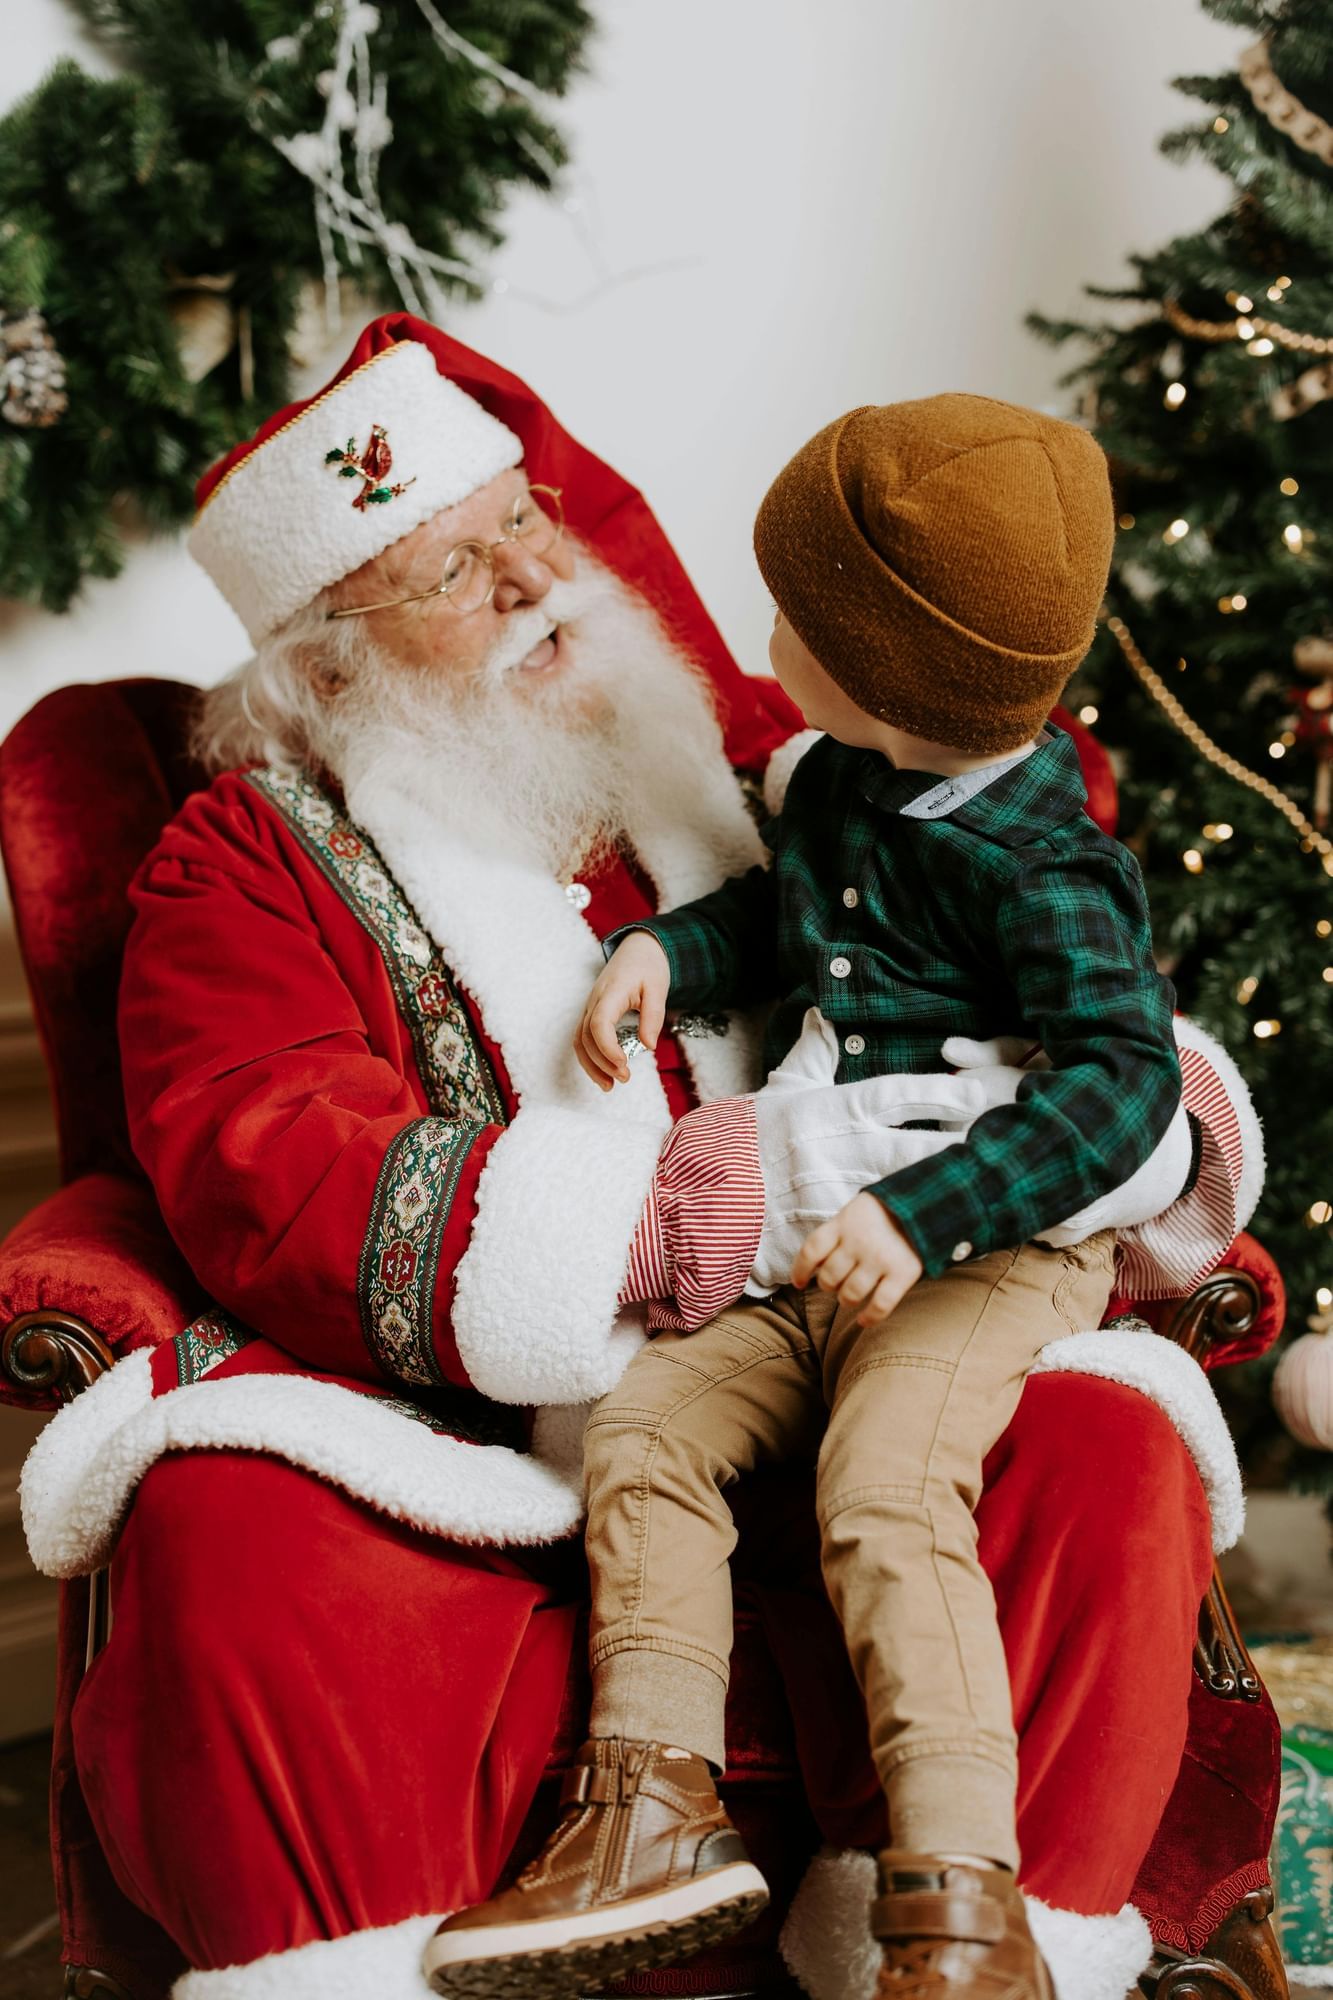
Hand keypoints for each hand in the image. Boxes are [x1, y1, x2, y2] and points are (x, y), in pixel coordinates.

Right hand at [575, 931, 670, 1090]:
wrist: (638, 949)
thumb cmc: (649, 967)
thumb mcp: (658, 988)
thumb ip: (653, 1016)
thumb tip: (648, 1046)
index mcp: (611, 992)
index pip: (599, 1024)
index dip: (607, 1048)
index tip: (624, 1064)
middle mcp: (595, 1001)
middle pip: (586, 1037)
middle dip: (602, 1062)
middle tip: (624, 1078)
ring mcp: (590, 1007)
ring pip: (580, 1040)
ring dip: (591, 1065)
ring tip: (610, 1086)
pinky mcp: (592, 1013)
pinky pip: (583, 1038)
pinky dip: (590, 1058)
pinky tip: (604, 1074)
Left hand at [792, 1191, 923, 1327]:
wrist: (926, 1202)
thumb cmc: (884, 1212)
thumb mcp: (854, 1212)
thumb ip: (836, 1233)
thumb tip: (814, 1266)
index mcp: (843, 1223)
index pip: (811, 1250)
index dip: (800, 1270)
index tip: (799, 1282)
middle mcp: (858, 1242)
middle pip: (829, 1277)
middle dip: (828, 1285)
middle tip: (836, 1284)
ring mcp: (880, 1258)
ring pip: (850, 1294)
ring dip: (846, 1300)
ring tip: (849, 1297)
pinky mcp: (903, 1273)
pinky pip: (880, 1304)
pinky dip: (870, 1317)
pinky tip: (864, 1320)